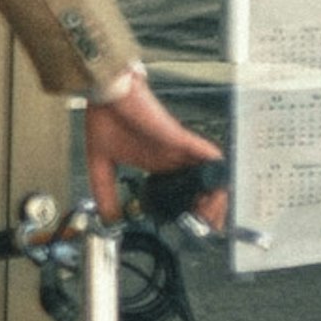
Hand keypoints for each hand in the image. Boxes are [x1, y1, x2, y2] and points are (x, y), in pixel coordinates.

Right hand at [86, 71, 225, 227]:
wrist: (106, 93)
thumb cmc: (105, 117)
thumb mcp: (100, 165)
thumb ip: (105, 192)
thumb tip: (108, 218)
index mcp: (155, 164)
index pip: (180, 191)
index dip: (188, 209)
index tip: (190, 227)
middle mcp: (170, 158)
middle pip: (199, 186)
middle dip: (208, 208)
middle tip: (208, 227)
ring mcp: (178, 148)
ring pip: (207, 174)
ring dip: (215, 194)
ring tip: (214, 216)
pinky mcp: (180, 138)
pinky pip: (206, 155)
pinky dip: (214, 171)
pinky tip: (219, 187)